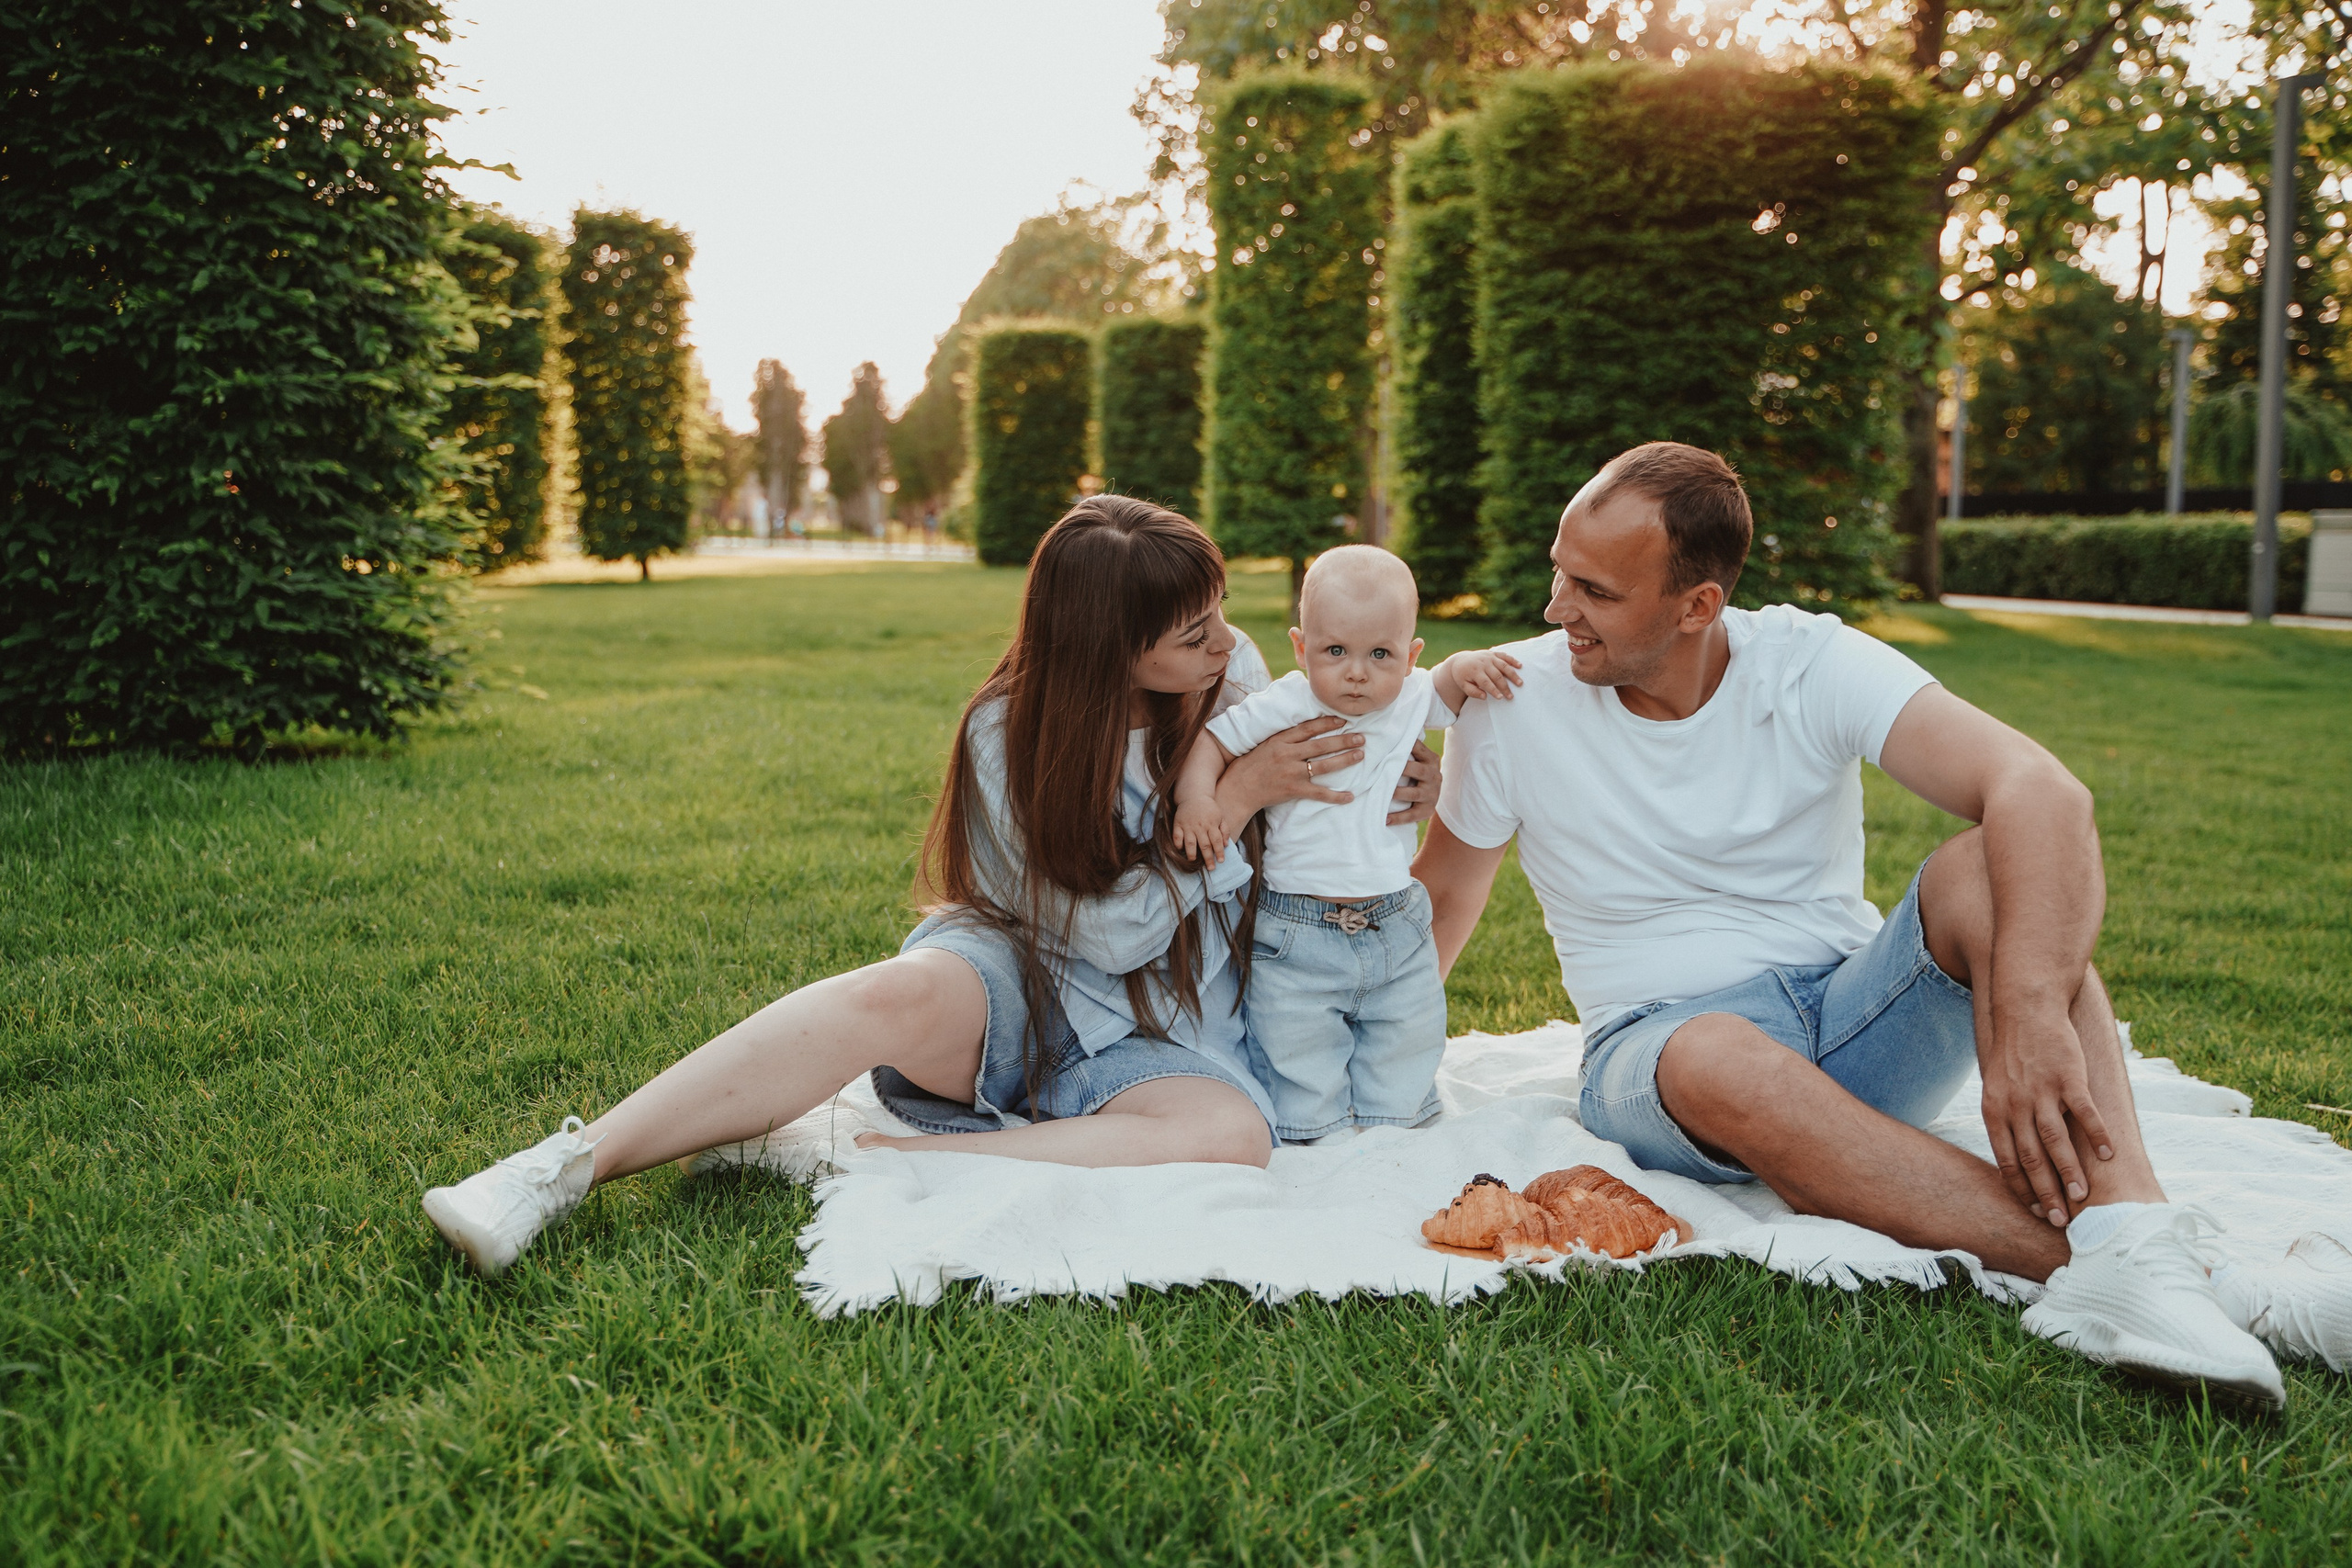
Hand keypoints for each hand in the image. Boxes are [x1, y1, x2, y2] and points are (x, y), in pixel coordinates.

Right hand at [1171, 801, 1231, 864]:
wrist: (1194, 795)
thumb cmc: (1209, 808)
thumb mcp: (1220, 816)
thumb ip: (1225, 830)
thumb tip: (1226, 845)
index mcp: (1212, 824)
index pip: (1217, 841)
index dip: (1219, 852)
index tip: (1220, 861)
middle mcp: (1200, 826)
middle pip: (1205, 845)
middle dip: (1208, 858)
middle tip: (1211, 868)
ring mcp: (1188, 825)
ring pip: (1190, 843)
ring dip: (1192, 854)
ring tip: (1194, 862)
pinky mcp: (1178, 824)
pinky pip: (1177, 836)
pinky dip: (1178, 844)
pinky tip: (1181, 850)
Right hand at [1218, 715, 1363, 817]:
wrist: (1238, 789)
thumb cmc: (1251, 765)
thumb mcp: (1266, 744)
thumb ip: (1285, 737)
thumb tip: (1307, 728)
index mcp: (1280, 740)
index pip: (1308, 728)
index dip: (1327, 723)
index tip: (1343, 720)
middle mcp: (1287, 754)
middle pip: (1320, 745)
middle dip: (1343, 740)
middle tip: (1362, 737)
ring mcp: (1291, 772)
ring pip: (1323, 765)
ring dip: (1344, 760)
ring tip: (1360, 755)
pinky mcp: (1293, 790)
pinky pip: (1318, 793)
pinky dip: (1335, 795)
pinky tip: (1349, 796)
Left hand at [1386, 739, 1438, 826]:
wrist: (1433, 796)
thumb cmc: (1417, 772)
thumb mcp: (1419, 758)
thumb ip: (1409, 747)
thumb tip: (1389, 729)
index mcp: (1431, 760)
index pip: (1419, 749)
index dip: (1406, 745)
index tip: (1389, 743)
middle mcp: (1434, 776)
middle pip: (1418, 771)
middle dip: (1401, 769)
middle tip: (1382, 768)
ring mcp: (1432, 794)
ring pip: (1414, 794)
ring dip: (1397, 793)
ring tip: (1381, 793)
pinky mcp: (1427, 810)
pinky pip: (1412, 815)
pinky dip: (1398, 818)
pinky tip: (1384, 819)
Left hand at [1448, 649, 1524, 701]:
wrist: (1460, 660)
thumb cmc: (1462, 676)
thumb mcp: (1463, 685)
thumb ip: (1472, 692)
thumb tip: (1484, 697)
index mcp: (1475, 671)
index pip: (1486, 682)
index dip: (1494, 690)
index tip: (1500, 698)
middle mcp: (1483, 663)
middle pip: (1496, 676)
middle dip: (1504, 687)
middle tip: (1511, 696)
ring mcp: (1489, 657)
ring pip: (1503, 666)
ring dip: (1513, 675)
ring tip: (1520, 683)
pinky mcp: (1493, 653)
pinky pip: (1504, 656)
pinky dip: (1512, 660)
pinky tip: (1520, 666)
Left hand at [1980, 1013, 2116, 1226]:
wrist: (2025, 1011)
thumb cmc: (2013, 1056)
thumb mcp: (1996, 1090)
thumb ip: (2006, 1122)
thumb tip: (2016, 1161)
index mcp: (1995, 1111)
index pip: (2006, 1160)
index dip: (2023, 1189)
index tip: (2038, 1212)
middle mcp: (2016, 1105)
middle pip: (2031, 1158)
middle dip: (2047, 1192)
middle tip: (2062, 1220)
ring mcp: (2042, 1091)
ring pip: (2056, 1141)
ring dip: (2070, 1173)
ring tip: (2083, 1198)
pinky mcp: (2068, 1078)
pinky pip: (2085, 1113)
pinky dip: (2097, 1136)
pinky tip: (2107, 1155)